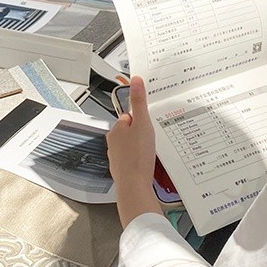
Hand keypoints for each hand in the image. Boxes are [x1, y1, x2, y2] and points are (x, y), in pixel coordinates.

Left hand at [107, 76, 161, 226]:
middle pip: (131, 133)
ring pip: (132, 147)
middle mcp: (113, 144)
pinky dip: (142, 161)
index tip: (149, 122)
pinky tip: (149, 164)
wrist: (134, 186)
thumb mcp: (142, 123)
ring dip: (142, 148)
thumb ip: (139, 102)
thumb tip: (135, 81)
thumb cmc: (137, 157)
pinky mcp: (124, 171)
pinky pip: (135, 161)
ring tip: (152, 152)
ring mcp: (118, 158)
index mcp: (115, 130)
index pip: (129, 117)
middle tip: (153, 139)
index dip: (141, 119)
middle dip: (142, 135)